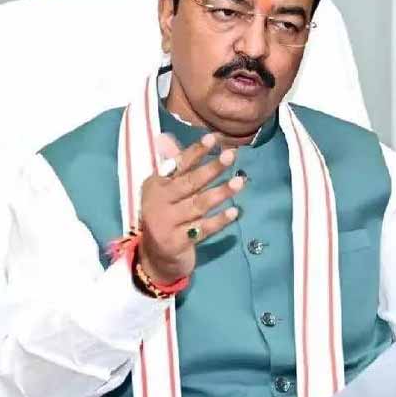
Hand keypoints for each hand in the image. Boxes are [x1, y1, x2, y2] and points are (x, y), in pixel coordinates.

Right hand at [139, 133, 244, 283]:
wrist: (154, 258)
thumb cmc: (165, 218)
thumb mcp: (164, 193)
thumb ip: (174, 169)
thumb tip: (169, 137)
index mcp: (155, 185)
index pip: (178, 165)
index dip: (196, 151)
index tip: (213, 138)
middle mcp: (158, 202)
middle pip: (190, 183)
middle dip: (212, 168)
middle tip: (232, 155)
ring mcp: (167, 223)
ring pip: (199, 204)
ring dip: (221, 192)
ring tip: (240, 181)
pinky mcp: (178, 242)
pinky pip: (203, 228)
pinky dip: (219, 220)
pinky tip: (235, 212)